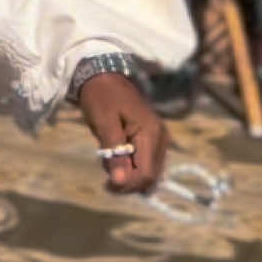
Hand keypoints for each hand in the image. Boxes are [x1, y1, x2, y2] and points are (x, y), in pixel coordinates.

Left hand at [77, 72, 166, 194]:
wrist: (103, 75)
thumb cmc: (101, 97)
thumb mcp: (103, 124)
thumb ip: (114, 154)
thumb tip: (120, 183)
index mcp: (151, 133)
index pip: (146, 174)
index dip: (128, 185)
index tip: (106, 186)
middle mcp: (161, 138)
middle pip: (150, 176)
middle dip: (128, 182)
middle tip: (105, 174)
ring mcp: (159, 139)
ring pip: (149, 172)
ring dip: (128, 174)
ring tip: (108, 160)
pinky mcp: (153, 139)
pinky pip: (145, 162)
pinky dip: (130, 166)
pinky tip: (115, 156)